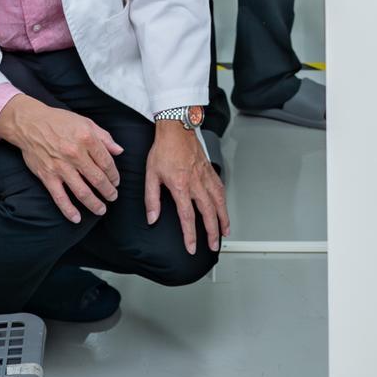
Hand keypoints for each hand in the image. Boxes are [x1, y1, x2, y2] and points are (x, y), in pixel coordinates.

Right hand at [0, 96, 123, 223]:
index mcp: (87, 139)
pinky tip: (76, 218)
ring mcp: (60, 167)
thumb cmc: (59, 121)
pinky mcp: (47, 176)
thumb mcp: (86, 122)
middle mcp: (75, 154)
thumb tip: (119, 151)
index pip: (106, 162)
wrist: (30, 123)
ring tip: (101, 210)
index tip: (116, 181)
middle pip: (97, 179)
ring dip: (94, 203)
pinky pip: (59, 197)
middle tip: (113, 197)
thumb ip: (105, 137)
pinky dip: (68, 210)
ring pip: (82, 191)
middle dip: (108, 191)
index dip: (114, 175)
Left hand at [146, 122, 228, 254]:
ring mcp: (205, 176)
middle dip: (212, 232)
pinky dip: (224, 201)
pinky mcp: (210, 170)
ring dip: (223, 219)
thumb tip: (152, 217)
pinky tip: (224, 208)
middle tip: (214, 245)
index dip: (190, 235)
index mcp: (181, 186)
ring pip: (219, 202)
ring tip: (225, 231)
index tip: (192, 247)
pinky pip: (220, 189)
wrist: (176, 129)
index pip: (188, 217)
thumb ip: (152, 199)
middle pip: (208, 213)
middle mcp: (196, 183)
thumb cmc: (164, 150)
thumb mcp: (151, 175)